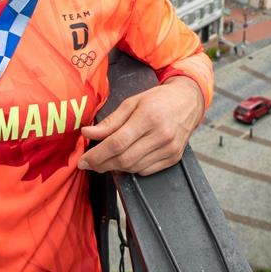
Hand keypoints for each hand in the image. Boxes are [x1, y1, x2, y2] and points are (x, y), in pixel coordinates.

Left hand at [78, 76, 204, 175]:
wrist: (188, 102)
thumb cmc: (157, 100)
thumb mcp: (131, 103)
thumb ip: (109, 121)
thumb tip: (87, 133)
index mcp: (148, 117)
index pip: (117, 143)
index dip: (97, 155)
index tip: (83, 161)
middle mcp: (161, 135)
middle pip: (124, 159)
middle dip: (102, 164)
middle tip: (89, 164)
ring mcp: (169, 149)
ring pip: (133, 168)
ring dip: (114, 168)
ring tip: (104, 161)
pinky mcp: (174, 158)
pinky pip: (146, 171)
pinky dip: (131, 169)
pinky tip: (124, 160)